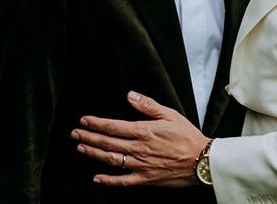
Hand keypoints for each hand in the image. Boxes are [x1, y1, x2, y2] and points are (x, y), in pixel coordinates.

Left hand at [71, 91, 208, 187]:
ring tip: (80, 148)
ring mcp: (141, 165)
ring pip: (111, 160)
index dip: (97, 123)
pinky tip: (97, 177)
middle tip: (75, 133)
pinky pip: (123, 181)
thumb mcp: (169, 114)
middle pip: (108, 143)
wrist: (201, 161)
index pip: (114, 127)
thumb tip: (130, 95)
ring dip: (94, 154)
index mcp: (144, 131)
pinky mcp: (145, 179)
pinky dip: (108, 180)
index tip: (84, 120)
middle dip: (89, 137)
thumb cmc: (187, 135)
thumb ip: (147, 105)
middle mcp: (139, 148)